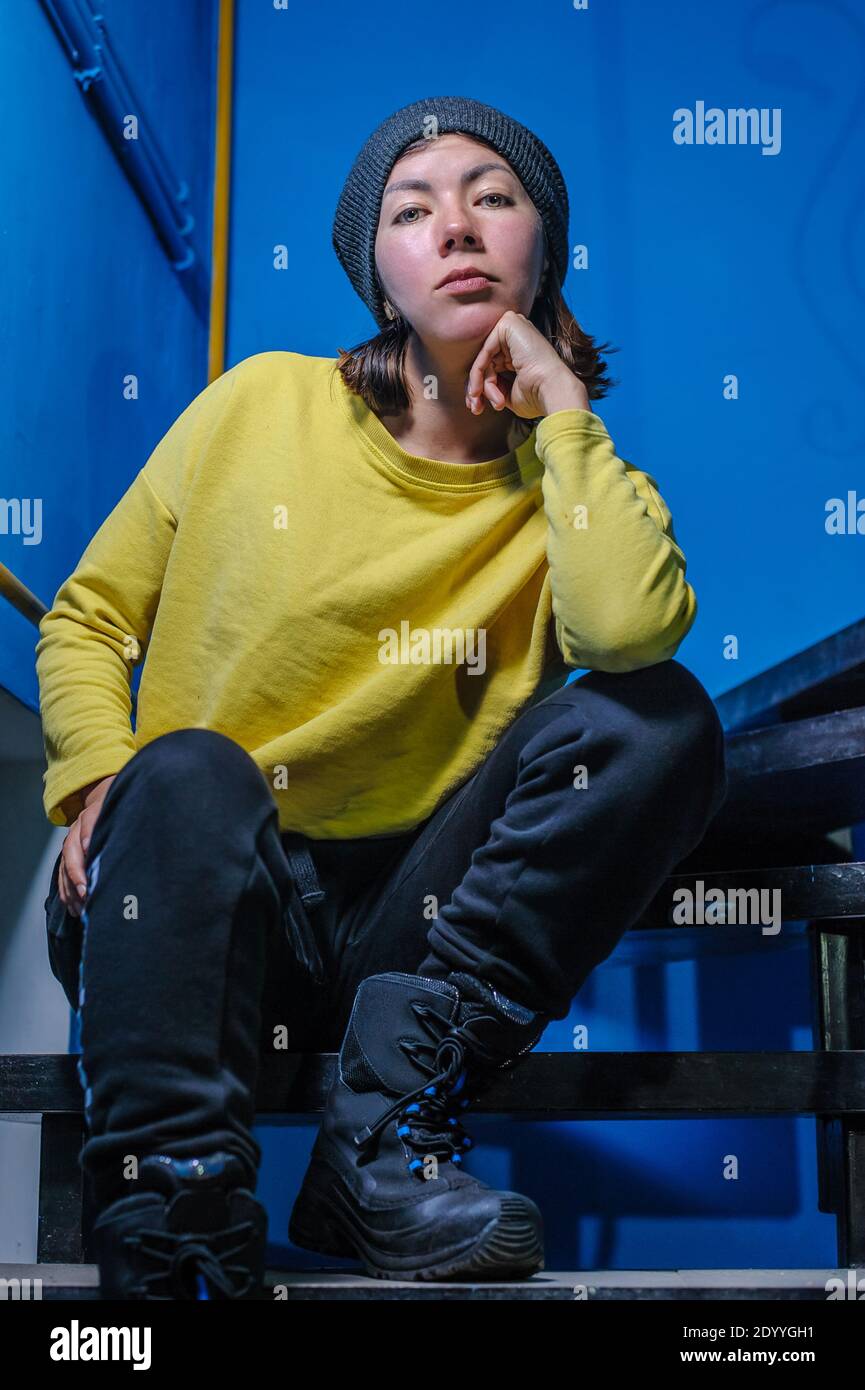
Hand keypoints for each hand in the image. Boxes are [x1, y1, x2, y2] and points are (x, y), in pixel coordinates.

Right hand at [59, 775, 116, 917]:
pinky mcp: (70, 857)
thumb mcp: (123, 809)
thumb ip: (127, 818)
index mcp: (92, 815)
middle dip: (76, 873)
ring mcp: (71, 843)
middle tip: (85, 892)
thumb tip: (133, 833)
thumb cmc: (118, 808)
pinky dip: (67, 893)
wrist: (104, 800)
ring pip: (64, 867)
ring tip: (80, 907)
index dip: (89, 837)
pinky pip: (63, 876)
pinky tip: (74, 908)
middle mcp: (78, 830)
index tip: (90, 852)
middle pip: (71, 851)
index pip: (89, 823)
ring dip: (70, 888)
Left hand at [465, 310, 590, 419]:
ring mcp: (514, 327)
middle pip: (486, 361)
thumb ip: (493, 386)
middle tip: (477, 408)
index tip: (476, 408)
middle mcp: (518, 335)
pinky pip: (485, 350)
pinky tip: (482, 389)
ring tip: (496, 402)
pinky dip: (479, 372)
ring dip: (483, 384)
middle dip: (478, 387)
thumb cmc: (536, 396)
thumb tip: (475, 391)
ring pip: (484, 358)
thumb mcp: (509, 394)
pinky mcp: (509, 324)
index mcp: (521, 349)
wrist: (552, 390)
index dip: (481, 387)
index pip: (492, 365)